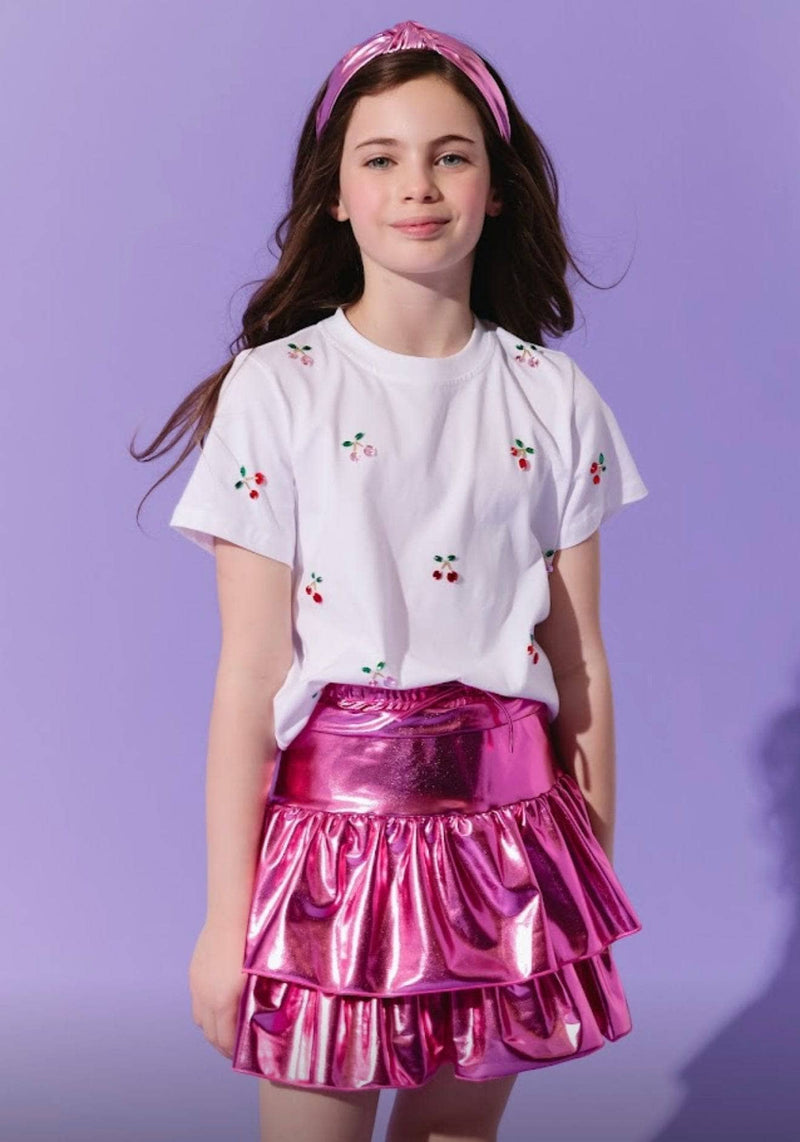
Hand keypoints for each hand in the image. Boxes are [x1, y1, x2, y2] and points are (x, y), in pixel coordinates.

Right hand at [189, 921, 246, 1059]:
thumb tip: (259, 1019)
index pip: (224, 1039)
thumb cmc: (253, 943)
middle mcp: (206, 997)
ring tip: (226, 1027)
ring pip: (200, 1019)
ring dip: (212, 1027)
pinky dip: (206, 1010)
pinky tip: (218, 1004)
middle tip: (236, 1046)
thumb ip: (255, 1002)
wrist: (232, 913)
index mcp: (223, 1002)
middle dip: (222, 1043)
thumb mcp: (259, 977)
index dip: (233, 1051)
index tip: (244, 1053)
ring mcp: (197, 984)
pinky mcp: (194, 973)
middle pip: (209, 1033)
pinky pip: (197, 1001)